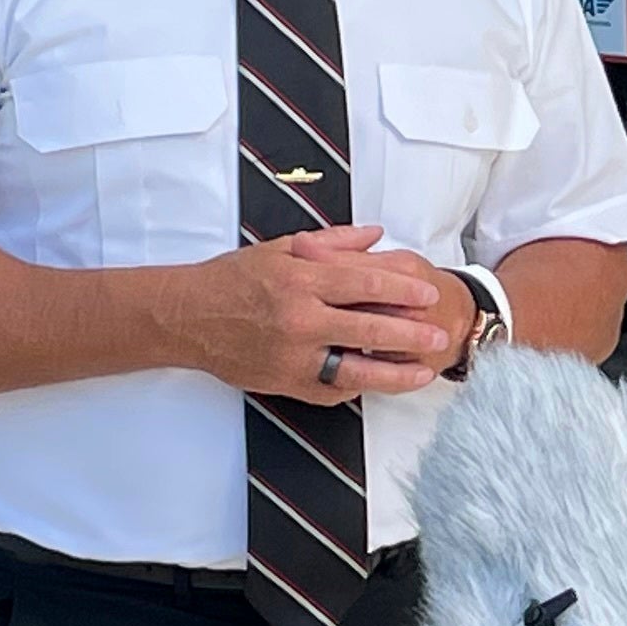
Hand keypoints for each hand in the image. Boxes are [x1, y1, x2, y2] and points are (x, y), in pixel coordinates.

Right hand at [179, 224, 453, 397]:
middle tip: (440, 336)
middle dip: (411, 333)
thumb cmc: (233, 279)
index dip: (403, 288)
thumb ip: (333, 242)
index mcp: (301, 279)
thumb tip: (376, 235)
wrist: (186, 316)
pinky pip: (330, 390)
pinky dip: (356, 386)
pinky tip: (379, 383)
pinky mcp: (284, 382)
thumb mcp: (280, 248)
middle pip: (369, 327)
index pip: (366, 282)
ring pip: (356, 369)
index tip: (429, 294)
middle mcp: (300, 319)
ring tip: (425, 372)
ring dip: (396, 373)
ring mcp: (293, 355)